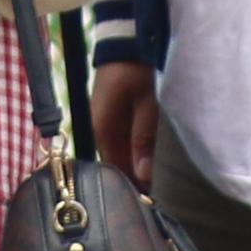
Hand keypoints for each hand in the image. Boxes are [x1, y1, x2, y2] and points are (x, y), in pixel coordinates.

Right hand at [89, 59, 160, 190]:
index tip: (148, 205)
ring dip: (131, 170)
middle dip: (131, 183)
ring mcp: (102, 126)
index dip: (130, 188)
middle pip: (114, 166)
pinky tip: (142, 167)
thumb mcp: (145, 106)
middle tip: (152, 202)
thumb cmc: (134, 73)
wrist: (124, 46)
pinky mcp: (109, 120)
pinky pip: (118, 146)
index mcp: (102, 131)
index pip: (114, 170)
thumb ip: (144, 139)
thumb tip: (143, 175)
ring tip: (149, 190)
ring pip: (116, 157)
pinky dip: (129, 157)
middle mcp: (97, 132)